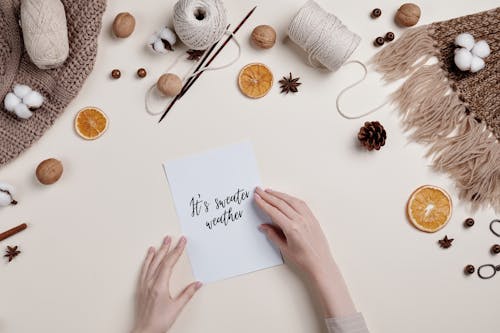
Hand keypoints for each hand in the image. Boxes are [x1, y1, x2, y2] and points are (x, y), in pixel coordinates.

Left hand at [132, 236, 201, 332]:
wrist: (145, 331)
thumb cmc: (159, 321)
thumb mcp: (177, 307)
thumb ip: (188, 294)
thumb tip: (197, 284)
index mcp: (159, 285)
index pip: (169, 263)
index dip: (177, 251)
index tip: (182, 241)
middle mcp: (150, 283)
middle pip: (159, 260)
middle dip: (166, 248)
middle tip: (171, 238)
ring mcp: (144, 285)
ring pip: (150, 264)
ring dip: (155, 253)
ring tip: (159, 244)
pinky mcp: (140, 289)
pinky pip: (143, 270)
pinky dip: (146, 262)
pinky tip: (148, 258)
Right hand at [254, 188, 355, 317]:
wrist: (321, 264)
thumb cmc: (304, 260)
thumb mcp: (284, 249)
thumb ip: (273, 235)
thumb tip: (263, 226)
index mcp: (292, 229)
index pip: (274, 212)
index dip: (263, 203)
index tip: (256, 197)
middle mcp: (300, 220)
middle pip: (281, 204)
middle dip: (268, 196)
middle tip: (259, 190)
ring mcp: (307, 218)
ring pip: (291, 201)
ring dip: (279, 194)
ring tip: (269, 191)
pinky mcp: (313, 218)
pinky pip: (301, 204)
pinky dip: (291, 198)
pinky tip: (285, 197)